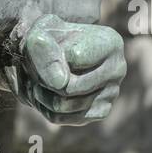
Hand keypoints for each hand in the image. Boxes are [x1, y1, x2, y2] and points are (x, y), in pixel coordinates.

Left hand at [6, 15, 125, 125]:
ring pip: (63, 105)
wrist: (52, 52)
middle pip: (69, 87)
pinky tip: (46, 93)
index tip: (49, 46)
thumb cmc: (48, 39)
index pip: (75, 56)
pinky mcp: (100, 111)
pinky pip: (63, 118)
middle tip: (34, 69)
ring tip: (36, 81)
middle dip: (43, 80)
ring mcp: (112, 92)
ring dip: (41, 95)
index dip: (53, 54)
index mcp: (111, 42)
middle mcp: (117, 69)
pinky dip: (46, 108)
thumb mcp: (41, 34)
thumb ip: (45, 51)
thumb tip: (60, 84)